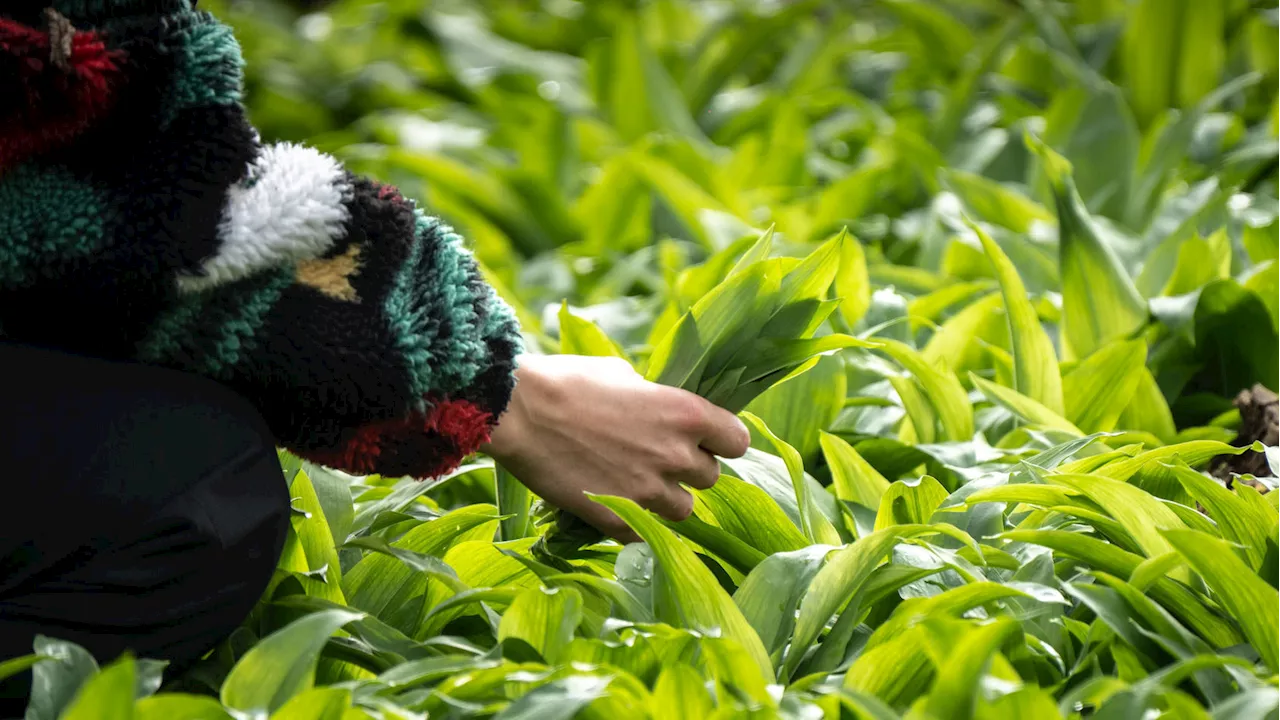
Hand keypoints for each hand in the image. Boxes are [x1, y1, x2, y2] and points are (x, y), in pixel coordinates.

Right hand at [480, 354, 751, 542]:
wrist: (516, 413)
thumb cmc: (567, 380)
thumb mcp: (622, 373)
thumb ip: (652, 397)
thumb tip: (657, 407)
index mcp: (686, 413)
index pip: (738, 442)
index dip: (722, 441)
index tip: (706, 440)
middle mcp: (676, 456)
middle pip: (711, 478)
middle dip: (689, 470)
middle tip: (660, 459)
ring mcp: (648, 492)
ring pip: (684, 511)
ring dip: (667, 499)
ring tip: (638, 484)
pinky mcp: (618, 520)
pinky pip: (646, 531)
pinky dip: (635, 520)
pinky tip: (612, 500)